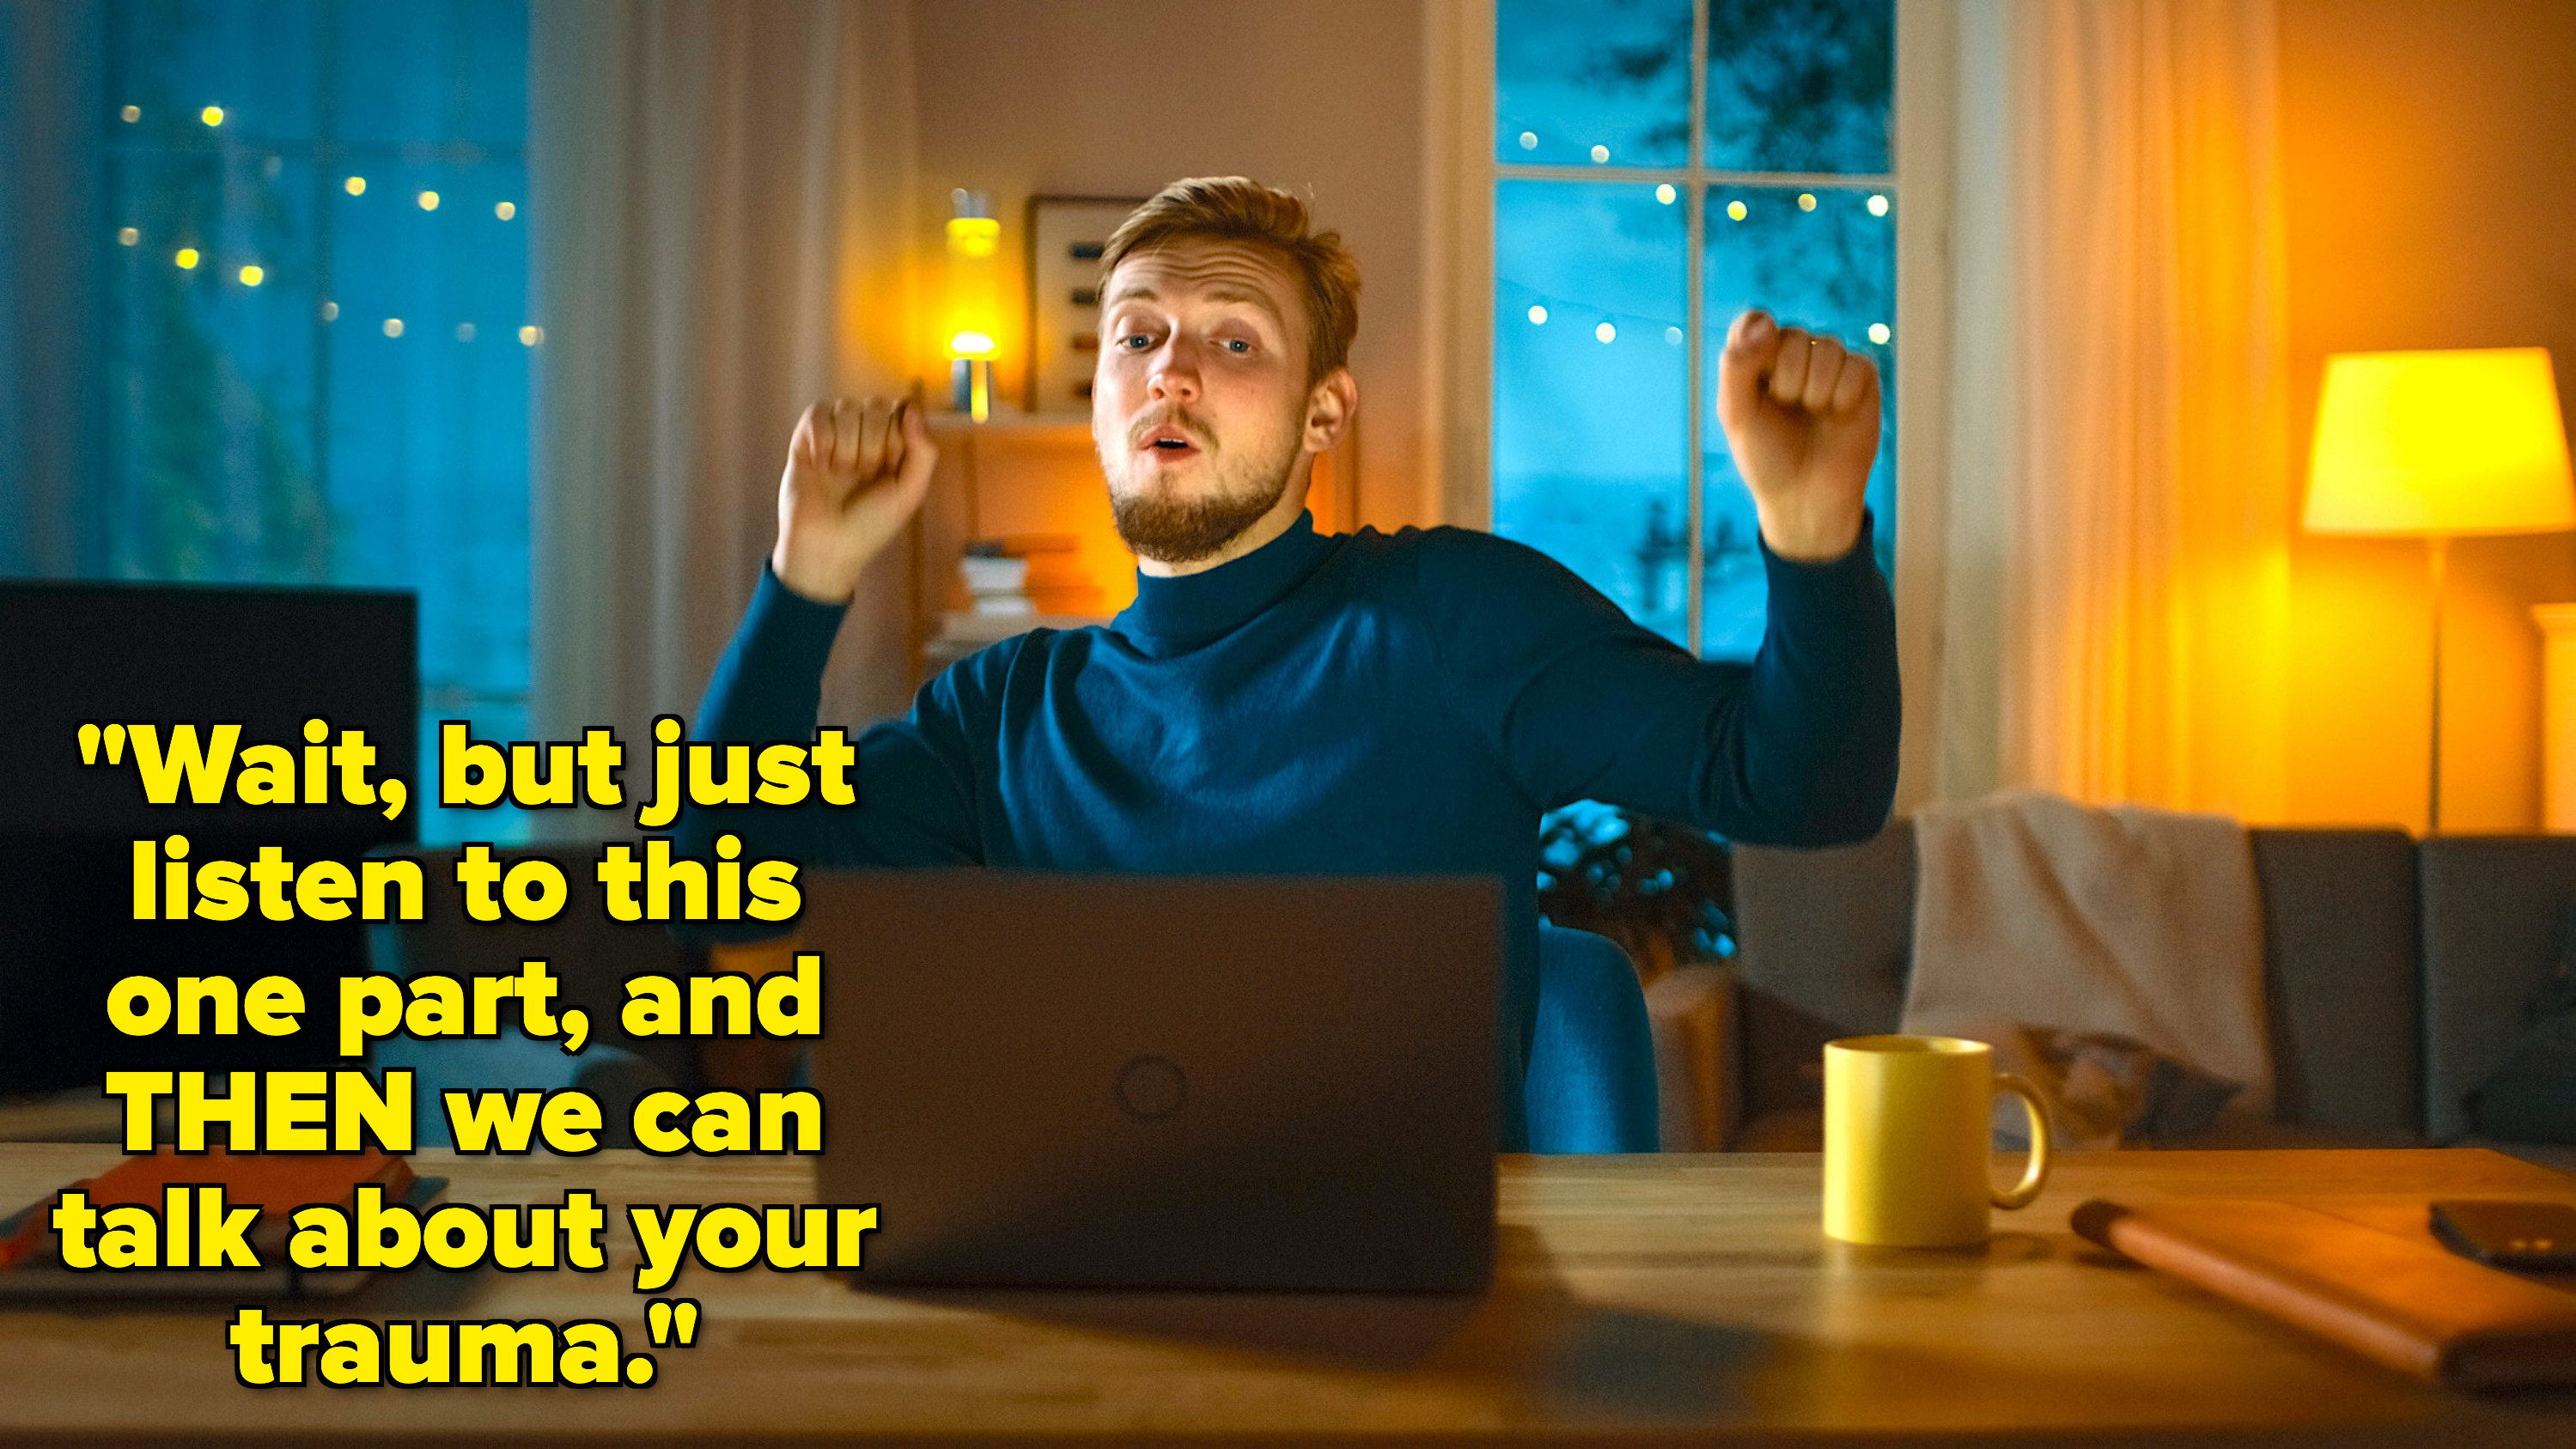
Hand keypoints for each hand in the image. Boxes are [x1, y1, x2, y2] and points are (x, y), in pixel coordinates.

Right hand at [770, 395, 937, 602]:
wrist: (826, 546)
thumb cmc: (870, 525)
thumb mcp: (909, 493)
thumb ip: (923, 451)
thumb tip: (912, 407)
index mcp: (894, 446)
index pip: (903, 409)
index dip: (899, 432)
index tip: (891, 463)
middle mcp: (865, 436)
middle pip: (877, 406)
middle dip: (873, 443)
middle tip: (863, 475)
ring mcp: (835, 435)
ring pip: (847, 407)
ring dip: (846, 445)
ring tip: (840, 474)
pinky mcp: (805, 438)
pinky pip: (817, 413)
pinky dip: (822, 439)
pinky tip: (820, 465)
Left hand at [1714, 310, 1879, 561]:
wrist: (1807, 496)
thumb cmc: (1767, 456)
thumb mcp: (1737, 415)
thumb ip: (1737, 366)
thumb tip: (1766, 325)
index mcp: (1757, 360)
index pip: (1754, 322)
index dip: (1757, 341)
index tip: (1758, 377)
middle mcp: (1794, 355)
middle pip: (1793, 336)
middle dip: (1787, 378)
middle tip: (1786, 409)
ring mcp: (1830, 365)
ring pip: (1828, 347)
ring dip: (1816, 389)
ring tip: (1813, 414)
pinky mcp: (1861, 379)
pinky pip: (1857, 365)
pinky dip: (1843, 396)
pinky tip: (1837, 416)